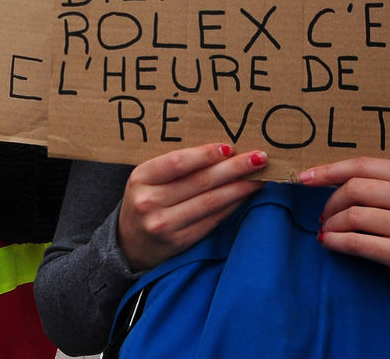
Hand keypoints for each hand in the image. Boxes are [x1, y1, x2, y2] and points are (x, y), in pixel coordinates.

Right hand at [117, 142, 268, 271]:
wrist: (130, 243)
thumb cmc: (145, 200)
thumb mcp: (149, 179)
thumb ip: (176, 166)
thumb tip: (222, 150)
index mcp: (140, 178)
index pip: (178, 163)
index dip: (206, 154)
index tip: (230, 146)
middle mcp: (150, 202)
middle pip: (200, 182)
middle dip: (234, 168)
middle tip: (259, 158)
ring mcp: (164, 224)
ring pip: (210, 202)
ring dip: (240, 188)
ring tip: (259, 177)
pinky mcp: (180, 242)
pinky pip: (212, 220)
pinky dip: (232, 206)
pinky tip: (245, 196)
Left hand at [301, 157, 389, 305]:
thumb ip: (389, 184)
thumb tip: (335, 178)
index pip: (363, 165)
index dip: (329, 171)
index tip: (306, 178)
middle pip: (355, 189)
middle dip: (330, 202)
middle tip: (323, 214)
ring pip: (353, 216)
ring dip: (331, 224)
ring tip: (327, 230)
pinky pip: (358, 243)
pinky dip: (337, 241)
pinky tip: (330, 242)